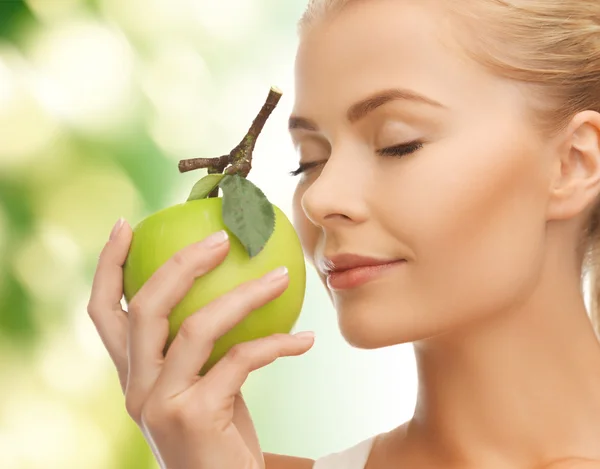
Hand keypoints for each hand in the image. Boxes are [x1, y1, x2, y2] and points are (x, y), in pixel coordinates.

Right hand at [87, 219, 314, 468]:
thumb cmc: (219, 436)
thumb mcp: (202, 387)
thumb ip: (201, 348)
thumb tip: (233, 291)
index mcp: (133, 376)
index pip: (104, 313)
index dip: (109, 266)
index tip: (126, 225)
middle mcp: (137, 388)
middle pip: (146, 308)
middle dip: (180, 264)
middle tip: (219, 238)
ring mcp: (161, 403)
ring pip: (196, 327)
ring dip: (245, 295)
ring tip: (282, 276)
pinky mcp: (194, 417)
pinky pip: (240, 359)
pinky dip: (277, 343)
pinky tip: (305, 340)